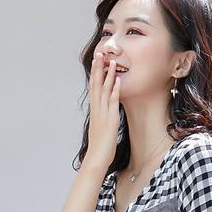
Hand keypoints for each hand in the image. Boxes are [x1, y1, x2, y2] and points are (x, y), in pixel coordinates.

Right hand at [84, 54, 121, 170]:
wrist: (97, 158)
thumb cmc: (100, 146)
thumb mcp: (100, 128)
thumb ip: (102, 118)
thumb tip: (106, 113)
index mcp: (94, 111)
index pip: (93, 88)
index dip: (94, 74)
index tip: (95, 61)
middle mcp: (97, 109)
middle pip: (96, 85)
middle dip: (97, 69)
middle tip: (98, 53)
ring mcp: (103, 113)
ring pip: (104, 90)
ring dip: (108, 75)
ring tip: (111, 61)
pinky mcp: (110, 119)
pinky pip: (112, 102)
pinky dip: (115, 90)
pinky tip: (118, 80)